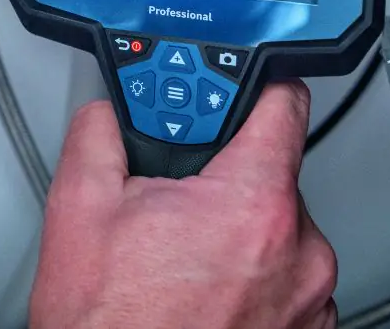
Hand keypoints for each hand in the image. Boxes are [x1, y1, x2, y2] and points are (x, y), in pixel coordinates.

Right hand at [30, 82, 337, 328]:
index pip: (282, 103)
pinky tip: (203, 289)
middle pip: (270, 171)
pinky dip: (252, 276)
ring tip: (180, 257)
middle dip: (221, 176)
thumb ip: (101, 133)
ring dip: (236, 231)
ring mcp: (310, 298)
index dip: (250, 85)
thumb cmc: (109, 326)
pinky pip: (287, 278)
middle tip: (172, 199)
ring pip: (278, 228)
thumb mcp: (79, 207)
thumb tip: (109, 110)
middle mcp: (299, 250)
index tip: (229, 87)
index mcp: (251, 204)